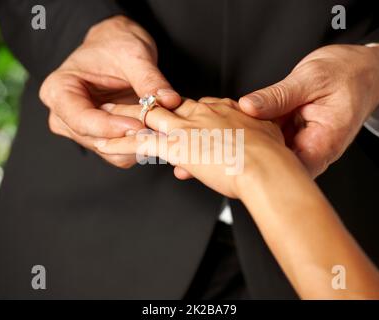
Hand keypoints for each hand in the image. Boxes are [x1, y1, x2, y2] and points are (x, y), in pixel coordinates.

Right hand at [39, 15, 180, 167]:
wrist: (115, 47)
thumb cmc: (115, 44)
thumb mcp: (133, 54)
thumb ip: (149, 79)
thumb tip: (169, 101)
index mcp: (58, 91)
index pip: (81, 119)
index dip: (111, 127)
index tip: (139, 125)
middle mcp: (64, 116)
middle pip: (96, 140)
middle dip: (129, 137)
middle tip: (160, 129)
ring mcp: (81, 131)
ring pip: (110, 151)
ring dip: (137, 143)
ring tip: (162, 128)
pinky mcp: (101, 139)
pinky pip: (121, 153)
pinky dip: (140, 145)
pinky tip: (157, 131)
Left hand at [94, 97, 289, 197]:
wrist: (267, 168)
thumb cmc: (272, 158)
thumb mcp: (267, 139)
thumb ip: (256, 135)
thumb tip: (254, 140)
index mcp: (223, 110)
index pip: (196, 107)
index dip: (183, 114)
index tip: (178, 119)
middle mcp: (202, 113)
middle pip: (168, 105)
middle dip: (149, 106)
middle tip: (132, 105)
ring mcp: (187, 128)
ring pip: (148, 117)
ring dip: (127, 117)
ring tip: (107, 115)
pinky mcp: (176, 146)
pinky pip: (141, 142)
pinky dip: (121, 143)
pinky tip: (106, 144)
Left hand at [239, 44, 378, 176]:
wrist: (365, 69)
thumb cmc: (347, 73)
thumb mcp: (310, 78)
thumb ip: (278, 95)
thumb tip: (247, 107)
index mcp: (324, 141)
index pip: (291, 170)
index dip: (264, 167)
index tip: (241, 154)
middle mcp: (314, 148)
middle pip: (278, 165)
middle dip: (253, 153)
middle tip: (233, 137)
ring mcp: (303, 143)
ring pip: (272, 151)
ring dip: (254, 141)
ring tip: (236, 128)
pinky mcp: (294, 135)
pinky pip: (272, 137)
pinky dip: (259, 129)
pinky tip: (247, 121)